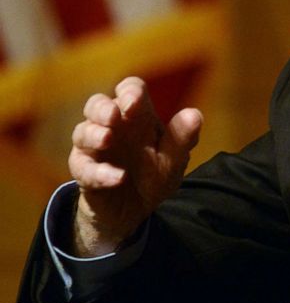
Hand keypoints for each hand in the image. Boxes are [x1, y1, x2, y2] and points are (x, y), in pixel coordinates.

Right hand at [69, 77, 200, 255]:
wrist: (135, 212)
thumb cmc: (154, 176)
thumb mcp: (174, 160)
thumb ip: (182, 138)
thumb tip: (194, 114)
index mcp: (138, 118)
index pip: (130, 90)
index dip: (130, 91)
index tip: (134, 101)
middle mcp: (113, 128)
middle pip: (96, 104)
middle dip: (102, 108)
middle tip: (113, 115)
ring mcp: (95, 149)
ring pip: (82, 132)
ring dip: (94, 134)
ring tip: (107, 139)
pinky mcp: (85, 172)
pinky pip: (84, 169)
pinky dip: (100, 172)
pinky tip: (118, 177)